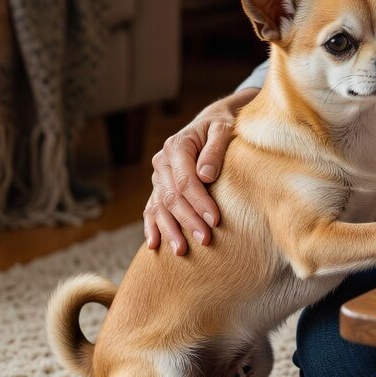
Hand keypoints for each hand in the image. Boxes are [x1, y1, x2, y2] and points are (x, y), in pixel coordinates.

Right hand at [144, 89, 253, 254]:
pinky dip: (152, 227)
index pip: (186, 180)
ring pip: (160, 206)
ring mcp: (158, 176)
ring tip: (181, 251)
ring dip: (170, 230)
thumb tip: (206, 175)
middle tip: (205, 240)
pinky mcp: (159, 187)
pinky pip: (151, 209)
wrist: (209, 125)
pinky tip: (154, 245)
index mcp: (177, 146)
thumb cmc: (221, 126)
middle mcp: (162, 162)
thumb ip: (215, 149)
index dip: (200, 202)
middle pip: (172, 197)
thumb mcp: (224, 128)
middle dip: (188, 220)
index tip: (215, 220)